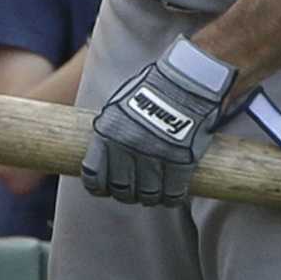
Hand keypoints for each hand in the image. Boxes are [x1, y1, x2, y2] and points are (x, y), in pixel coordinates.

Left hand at [82, 37, 233, 205]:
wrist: (186, 81)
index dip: (99, 187)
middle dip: (126, 194)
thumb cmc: (153, 90)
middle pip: (121, 189)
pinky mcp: (180, 163)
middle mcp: (127, 149)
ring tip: (154, 193)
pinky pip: (172, 193)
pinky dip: (172, 198)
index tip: (105, 189)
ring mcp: (154, 157)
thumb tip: (106, 156)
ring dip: (150, 198)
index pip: (94, 176)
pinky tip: (172, 194)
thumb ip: (112, 132)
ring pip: (147, 195)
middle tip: (134, 190)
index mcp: (108, 134)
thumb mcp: (120, 107)